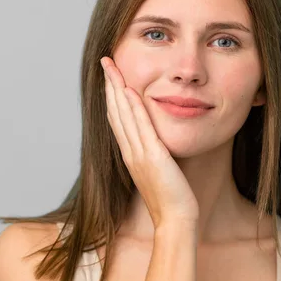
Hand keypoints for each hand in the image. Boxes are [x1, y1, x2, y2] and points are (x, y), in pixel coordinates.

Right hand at [101, 56, 198, 227]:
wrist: (175, 219)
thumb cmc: (171, 197)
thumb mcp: (159, 170)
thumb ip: (154, 153)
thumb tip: (155, 140)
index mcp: (131, 154)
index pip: (117, 118)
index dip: (112, 95)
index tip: (110, 75)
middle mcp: (130, 151)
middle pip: (115, 111)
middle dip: (109, 84)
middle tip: (106, 61)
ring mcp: (139, 154)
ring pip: (123, 115)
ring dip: (117, 89)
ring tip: (112, 67)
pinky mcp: (153, 157)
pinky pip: (141, 128)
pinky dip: (134, 108)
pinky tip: (131, 90)